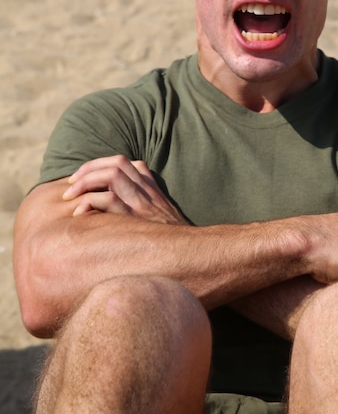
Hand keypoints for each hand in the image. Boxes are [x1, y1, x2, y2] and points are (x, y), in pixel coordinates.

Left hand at [62, 155, 185, 223]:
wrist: (190, 252)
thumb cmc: (171, 235)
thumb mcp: (161, 210)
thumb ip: (145, 195)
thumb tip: (122, 189)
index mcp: (149, 186)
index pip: (122, 161)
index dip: (97, 164)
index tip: (81, 178)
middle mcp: (146, 190)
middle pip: (116, 163)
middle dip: (87, 170)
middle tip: (70, 187)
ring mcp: (142, 203)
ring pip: (112, 175)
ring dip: (85, 183)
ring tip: (71, 197)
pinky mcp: (136, 219)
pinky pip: (110, 200)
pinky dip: (90, 202)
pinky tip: (80, 214)